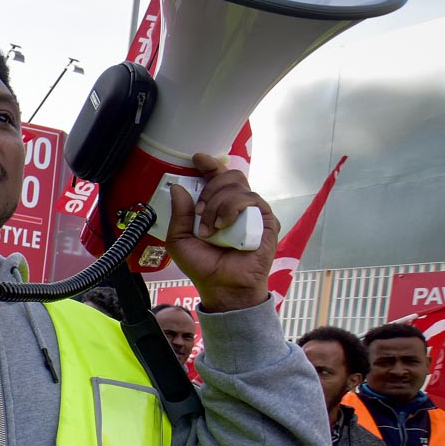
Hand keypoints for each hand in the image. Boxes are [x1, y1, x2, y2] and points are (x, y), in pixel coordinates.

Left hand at [164, 154, 277, 312]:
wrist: (223, 287)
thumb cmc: (203, 265)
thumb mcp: (179, 240)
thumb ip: (178, 214)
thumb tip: (177, 187)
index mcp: (217, 207)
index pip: (217, 177)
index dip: (210, 165)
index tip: (197, 159)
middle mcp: (236, 206)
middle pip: (228, 175)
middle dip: (210, 188)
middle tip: (199, 212)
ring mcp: (253, 212)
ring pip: (238, 185)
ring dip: (218, 203)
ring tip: (210, 228)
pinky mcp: (267, 220)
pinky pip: (251, 199)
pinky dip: (232, 208)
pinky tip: (223, 225)